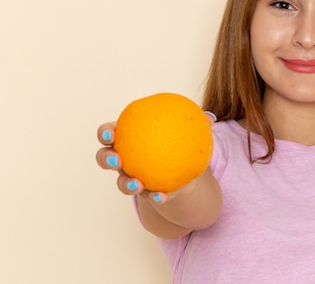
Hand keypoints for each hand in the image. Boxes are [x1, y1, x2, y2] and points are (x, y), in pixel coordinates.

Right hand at [96, 112, 216, 203]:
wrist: (184, 172)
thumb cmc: (179, 142)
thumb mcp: (186, 132)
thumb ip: (195, 124)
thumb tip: (210, 117)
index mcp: (128, 138)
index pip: (109, 133)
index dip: (105, 132)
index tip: (110, 133)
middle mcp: (124, 160)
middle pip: (105, 158)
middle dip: (106, 159)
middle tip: (117, 160)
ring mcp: (132, 178)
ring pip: (122, 183)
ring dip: (126, 185)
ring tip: (137, 184)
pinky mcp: (146, 195)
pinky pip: (148, 197)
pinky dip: (155, 197)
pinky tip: (162, 197)